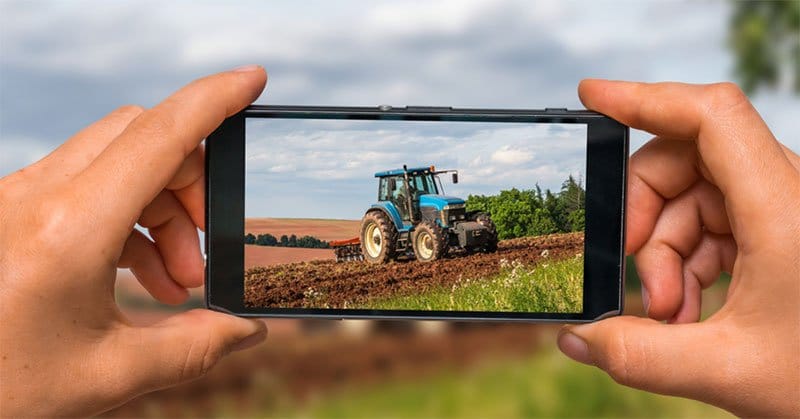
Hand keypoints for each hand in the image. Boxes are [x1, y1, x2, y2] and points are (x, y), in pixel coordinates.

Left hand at [0, 66, 268, 415]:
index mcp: (67, 229)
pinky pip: (84, 188)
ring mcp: (17, 199)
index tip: (254, 80)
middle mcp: (36, 196)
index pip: (159, 134)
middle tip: (206, 248)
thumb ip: (194, 346)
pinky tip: (138, 279)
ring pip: (115, 161)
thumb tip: (249, 329)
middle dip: (191, 181)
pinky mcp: (10, 212)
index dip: (214, 99)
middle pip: (140, 137)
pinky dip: (126, 221)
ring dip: (160, 208)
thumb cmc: (4, 392)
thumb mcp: (110, 376)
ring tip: (175, 281)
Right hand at [557, 80, 799, 415]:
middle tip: (639, 279)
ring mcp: (784, 208)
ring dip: (665, 253)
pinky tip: (689, 311)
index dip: (646, 98)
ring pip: (693, 196)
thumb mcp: (729, 373)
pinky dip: (688, 261)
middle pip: (686, 159)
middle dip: (644, 217)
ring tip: (671, 315)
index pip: (711, 117)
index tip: (592, 98)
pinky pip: (713, 221)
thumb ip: (639, 357)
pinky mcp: (780, 227)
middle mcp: (789, 194)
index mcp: (785, 211)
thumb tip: (575, 338)